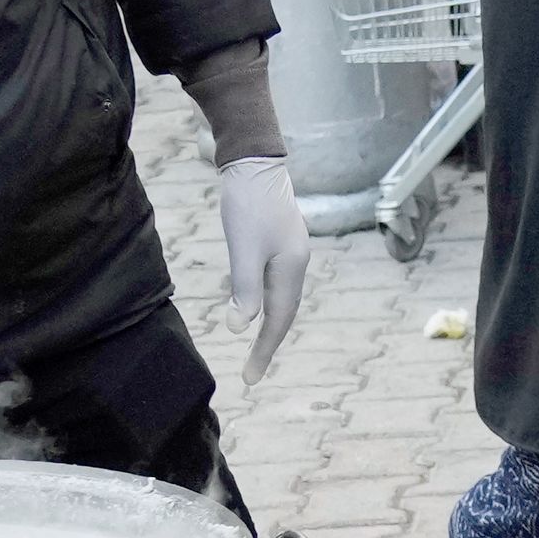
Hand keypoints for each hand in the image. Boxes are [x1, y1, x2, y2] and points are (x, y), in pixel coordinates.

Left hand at [218, 150, 305, 384]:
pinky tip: (256, 306)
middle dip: (268, 343)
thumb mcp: (243, 248)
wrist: (254, 159)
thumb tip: (241, 328)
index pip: (278, 320)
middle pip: (285, 312)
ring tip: (256, 347)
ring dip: (269, 324)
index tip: (249, 378)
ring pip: (282, 297)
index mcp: (291, 267)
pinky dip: (267, 303)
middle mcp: (297, 262)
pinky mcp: (281, 240)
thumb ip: (244, 289)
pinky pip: (276, 282)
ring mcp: (292, 251)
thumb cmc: (247, 203)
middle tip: (251, 372)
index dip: (264, 350)